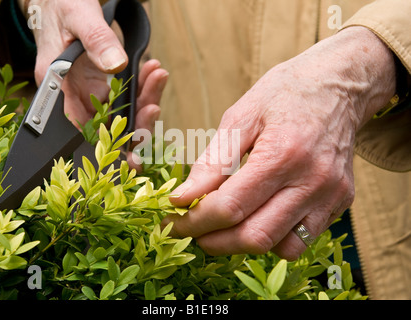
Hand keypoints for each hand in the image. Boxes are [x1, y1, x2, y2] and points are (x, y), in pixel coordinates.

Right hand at [21, 0, 167, 129]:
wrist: (57, 1)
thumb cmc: (61, 6)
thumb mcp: (79, 17)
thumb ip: (96, 40)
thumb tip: (117, 65)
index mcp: (58, 86)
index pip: (82, 127)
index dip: (109, 140)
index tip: (134, 141)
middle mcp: (74, 95)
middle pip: (107, 125)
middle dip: (134, 122)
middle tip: (153, 107)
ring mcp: (89, 91)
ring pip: (121, 112)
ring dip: (143, 100)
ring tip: (157, 75)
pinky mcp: (102, 84)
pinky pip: (125, 95)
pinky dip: (142, 86)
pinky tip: (152, 71)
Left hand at [165, 26, 396, 259]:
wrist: (338, 84)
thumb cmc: (284, 93)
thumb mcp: (240, 117)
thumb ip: (212, 162)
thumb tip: (183, 198)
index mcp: (282, 154)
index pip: (230, 207)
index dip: (195, 223)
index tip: (174, 224)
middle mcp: (312, 181)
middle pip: (255, 237)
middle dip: (214, 242)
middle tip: (193, 231)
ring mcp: (331, 196)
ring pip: (281, 248)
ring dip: (244, 245)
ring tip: (224, 226)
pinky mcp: (341, 202)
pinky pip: (302, 240)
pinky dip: (274, 240)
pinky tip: (259, 217)